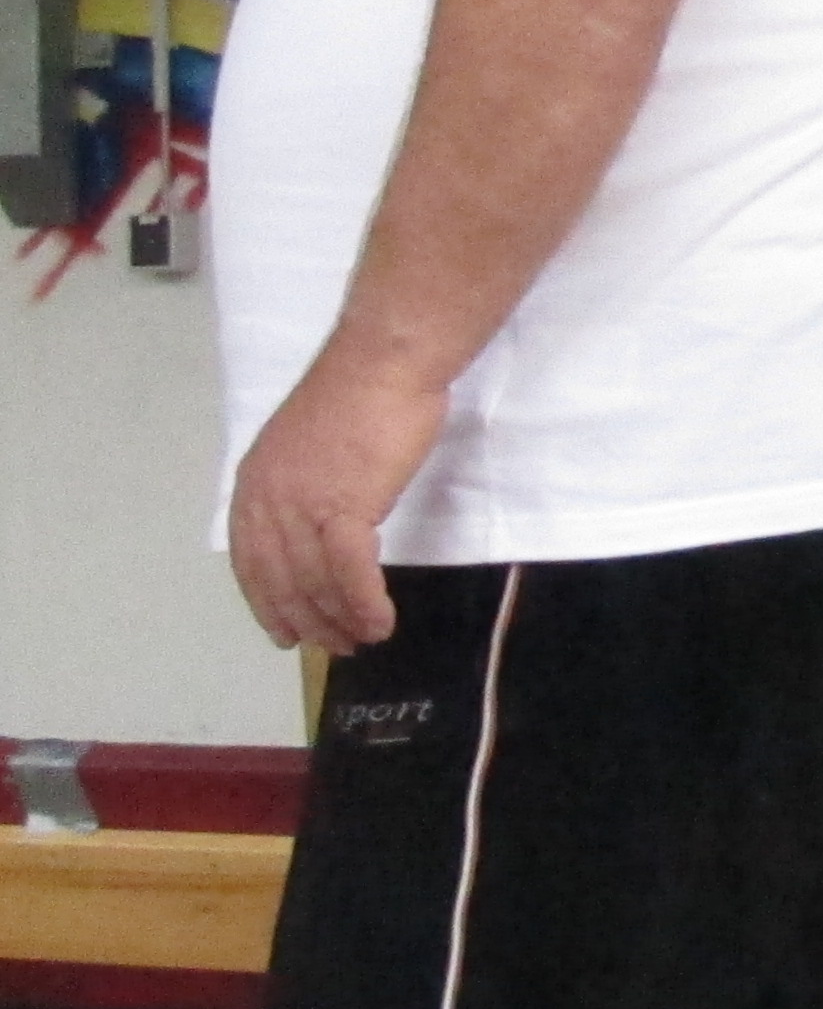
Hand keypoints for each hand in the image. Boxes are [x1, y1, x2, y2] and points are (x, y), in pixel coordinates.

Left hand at [226, 352, 446, 655]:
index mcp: (255, 483)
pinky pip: (350, 572)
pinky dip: (364, 603)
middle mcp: (267, 499)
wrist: (385, 363)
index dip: (267, 603)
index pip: (250, 561)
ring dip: (340, 619)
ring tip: (364, 640)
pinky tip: (380, 622)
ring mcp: (302, 504)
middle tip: (333, 646)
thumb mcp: (311, 444)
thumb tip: (321, 519)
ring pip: (315, 582)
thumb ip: (305, 483)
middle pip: (280, 579)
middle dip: (306, 620)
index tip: (287, 632)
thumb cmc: (361, 394)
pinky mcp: (345, 507)